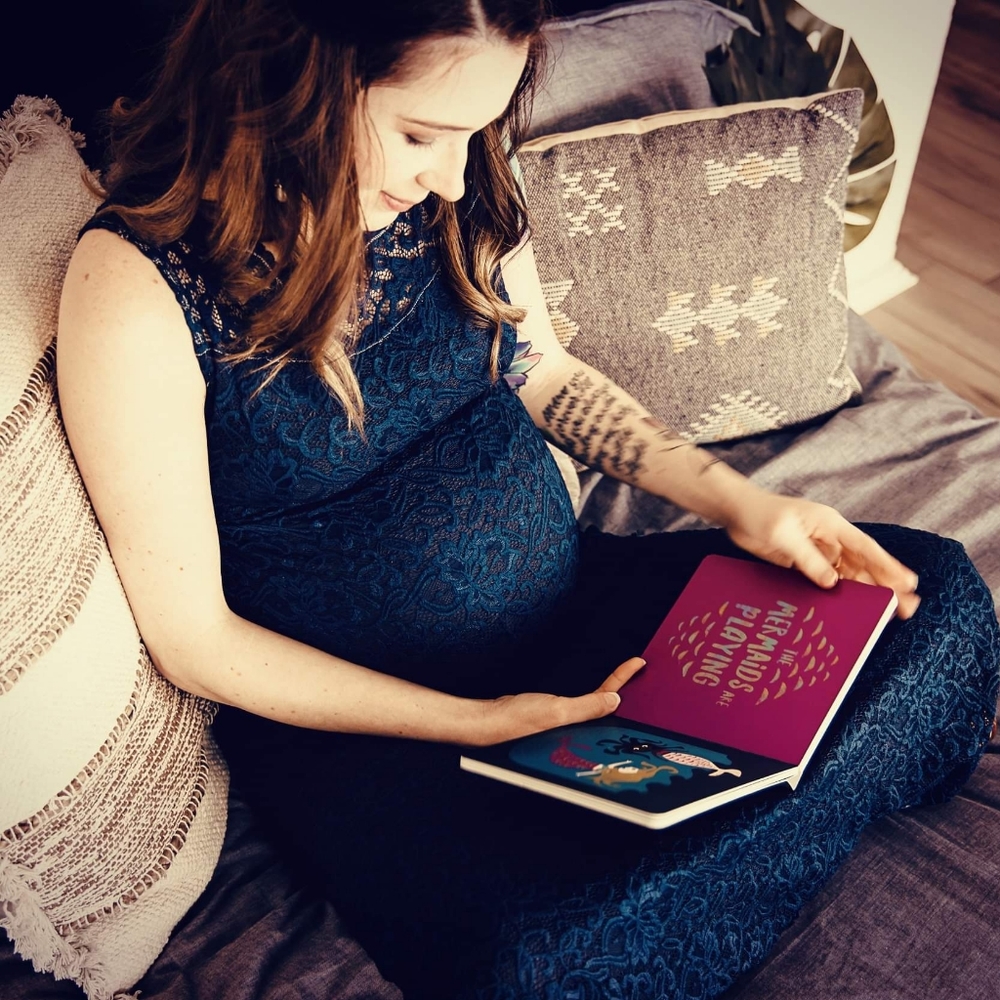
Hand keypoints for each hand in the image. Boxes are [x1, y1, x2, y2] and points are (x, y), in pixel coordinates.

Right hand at [468, 656, 645, 746]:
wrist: (485, 721)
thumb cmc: (517, 721)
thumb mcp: (557, 710)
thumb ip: (587, 707)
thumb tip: (616, 700)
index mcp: (580, 730)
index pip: (609, 703)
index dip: (623, 681)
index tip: (638, 661)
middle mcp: (574, 728)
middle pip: (605, 706)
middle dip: (624, 689)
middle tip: (640, 668)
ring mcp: (563, 721)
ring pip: (593, 704)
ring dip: (608, 690)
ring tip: (628, 674)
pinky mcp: (551, 714)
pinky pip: (578, 701)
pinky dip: (590, 692)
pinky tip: (597, 686)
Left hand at [722, 488, 920, 618]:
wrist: (736, 511)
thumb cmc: (760, 514)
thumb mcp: (784, 536)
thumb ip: (809, 559)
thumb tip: (833, 583)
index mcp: (830, 525)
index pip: (866, 548)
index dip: (888, 566)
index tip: (908, 583)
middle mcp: (829, 538)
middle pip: (863, 564)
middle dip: (885, 584)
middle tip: (908, 606)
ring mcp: (817, 550)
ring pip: (848, 574)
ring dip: (866, 591)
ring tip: (888, 611)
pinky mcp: (803, 562)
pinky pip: (826, 579)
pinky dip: (839, 592)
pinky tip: (851, 606)